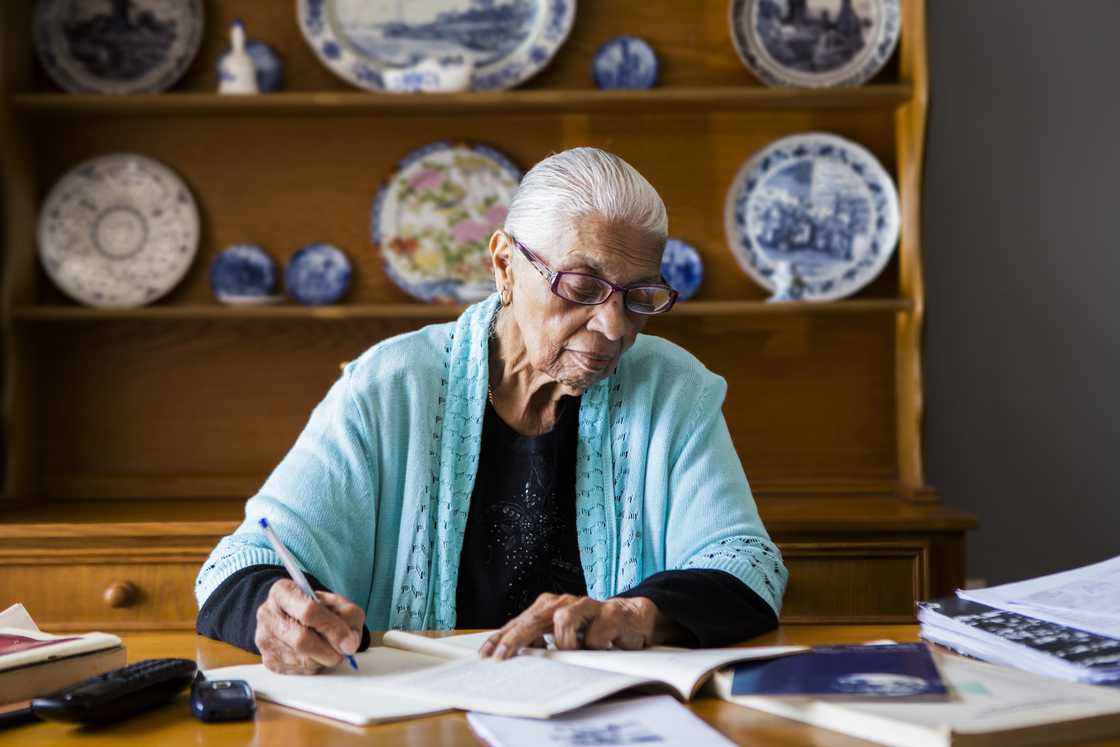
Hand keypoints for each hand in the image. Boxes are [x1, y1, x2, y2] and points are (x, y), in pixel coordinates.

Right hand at [255, 579, 363, 673]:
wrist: (289, 614)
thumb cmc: (313, 606)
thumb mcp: (334, 601)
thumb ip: (347, 614)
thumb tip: (349, 642)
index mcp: (282, 592)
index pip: (309, 611)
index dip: (333, 628)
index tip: (349, 641)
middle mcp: (267, 614)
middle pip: (302, 639)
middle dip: (329, 650)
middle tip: (343, 652)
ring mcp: (265, 638)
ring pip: (301, 660)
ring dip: (323, 659)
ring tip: (328, 649)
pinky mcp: (268, 659)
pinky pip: (298, 671)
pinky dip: (314, 666)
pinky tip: (315, 654)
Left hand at [479, 593, 678, 659]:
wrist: (634, 618)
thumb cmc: (593, 628)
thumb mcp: (563, 637)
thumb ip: (542, 642)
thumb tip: (514, 656)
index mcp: (551, 607)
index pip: (521, 621)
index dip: (502, 636)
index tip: (486, 654)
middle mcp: (566, 602)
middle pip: (535, 617)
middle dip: (516, 638)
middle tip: (503, 657)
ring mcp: (589, 606)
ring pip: (564, 619)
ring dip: (564, 642)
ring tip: (572, 652)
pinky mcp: (611, 614)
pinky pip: (595, 634)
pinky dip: (593, 644)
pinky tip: (599, 648)